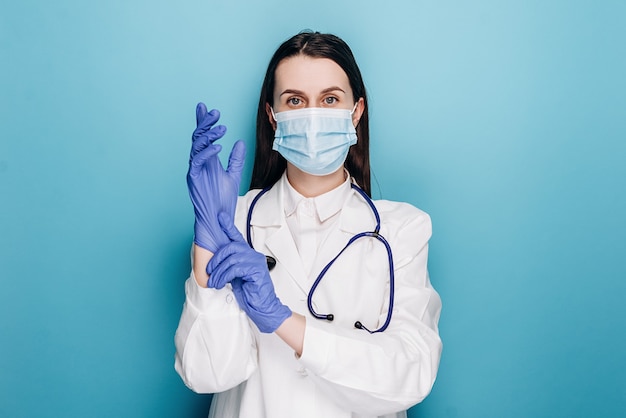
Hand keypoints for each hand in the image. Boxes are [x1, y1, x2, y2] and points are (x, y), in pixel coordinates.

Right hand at [187, 103, 245, 251]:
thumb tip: (240, 142)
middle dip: (205, 123)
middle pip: (198, 137)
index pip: (204, 137)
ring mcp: (194, 170)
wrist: (217, 220)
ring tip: (221, 128)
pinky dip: (207, 152)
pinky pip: (197, 161)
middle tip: (214, 112)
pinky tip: (218, 146)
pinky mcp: (193, 178)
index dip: (204, 122)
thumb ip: (235, 159)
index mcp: (207, 160)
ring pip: (196, 146)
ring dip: (208, 135)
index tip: (205, 108)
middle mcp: (199, 162)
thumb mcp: (233, 175)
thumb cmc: (222, 201)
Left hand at [207, 213, 291, 332]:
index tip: (220, 216)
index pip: (237, 237)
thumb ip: (229, 266)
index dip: (228, 226)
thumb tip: (214, 264)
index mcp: (248, 255)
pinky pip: (236, 269)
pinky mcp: (256, 271)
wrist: (262, 306)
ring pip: (231, 259)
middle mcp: (253, 255)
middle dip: (216, 259)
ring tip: (214, 282)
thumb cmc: (249, 292)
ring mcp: (256, 262)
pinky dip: (224, 276)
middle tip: (209, 271)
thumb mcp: (235, 276)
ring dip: (218, 272)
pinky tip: (221, 284)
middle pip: (231, 247)